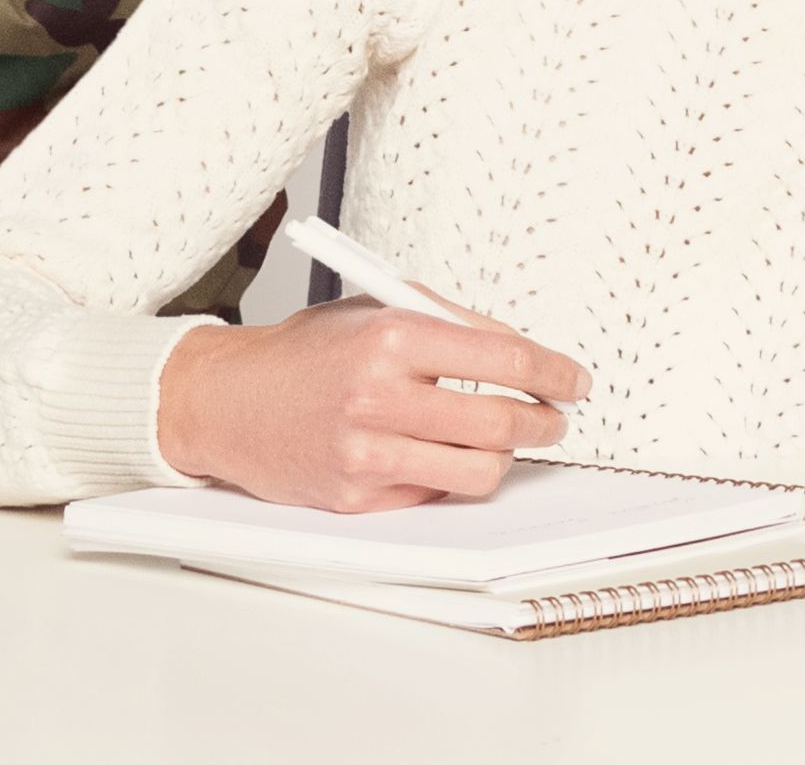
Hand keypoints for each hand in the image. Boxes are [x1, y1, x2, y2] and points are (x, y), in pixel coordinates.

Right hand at [154, 295, 589, 510]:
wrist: (230, 401)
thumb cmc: (305, 352)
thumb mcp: (377, 308)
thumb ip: (450, 325)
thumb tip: (522, 353)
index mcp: (391, 336)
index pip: (504, 358)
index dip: (554, 373)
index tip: (573, 381)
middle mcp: (379, 395)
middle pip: (501, 421)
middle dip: (543, 422)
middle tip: (553, 418)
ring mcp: (368, 452)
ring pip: (478, 471)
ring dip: (504, 457)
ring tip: (500, 440)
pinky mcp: (358, 495)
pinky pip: (435, 493)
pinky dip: (449, 475)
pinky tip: (438, 454)